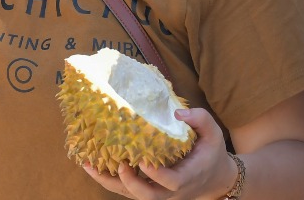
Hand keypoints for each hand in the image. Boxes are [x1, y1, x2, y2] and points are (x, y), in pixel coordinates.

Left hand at [82, 108, 236, 198]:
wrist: (215, 179)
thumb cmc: (212, 153)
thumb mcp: (213, 133)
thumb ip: (200, 120)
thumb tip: (177, 113)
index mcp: (186, 178)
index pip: (171, 182)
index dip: (156, 175)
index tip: (144, 162)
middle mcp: (170, 192)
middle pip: (146, 196)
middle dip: (130, 183)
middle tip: (120, 165)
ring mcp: (158, 194)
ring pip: (131, 195)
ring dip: (109, 182)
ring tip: (89, 165)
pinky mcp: (148, 191)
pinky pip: (126, 190)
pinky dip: (109, 180)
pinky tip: (92, 166)